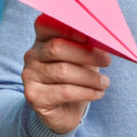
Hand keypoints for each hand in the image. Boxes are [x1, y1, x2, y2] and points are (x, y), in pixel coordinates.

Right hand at [22, 14, 111, 133]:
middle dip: (86, 54)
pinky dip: (86, 92)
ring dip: (90, 77)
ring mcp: (30, 76)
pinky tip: (98, 93)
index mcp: (42, 39)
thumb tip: (104, 38)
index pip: (45, 25)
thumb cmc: (76, 77)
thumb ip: (87, 46)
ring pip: (62, 71)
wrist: (64, 111)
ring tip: (105, 82)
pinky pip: (64, 92)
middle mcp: (32, 55)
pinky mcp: (34, 96)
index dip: (64, 27)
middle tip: (107, 60)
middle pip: (57, 48)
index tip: (87, 33)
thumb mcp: (82, 58)